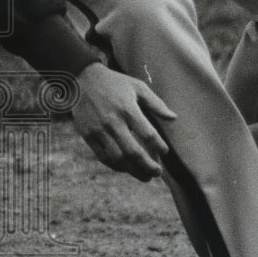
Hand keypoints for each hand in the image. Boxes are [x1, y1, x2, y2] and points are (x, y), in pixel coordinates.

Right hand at [72, 62, 175, 181]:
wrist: (83, 80)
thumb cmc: (116, 83)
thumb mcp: (138, 87)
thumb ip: (156, 104)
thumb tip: (174, 118)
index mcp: (128, 109)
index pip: (147, 133)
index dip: (158, 146)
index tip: (165, 153)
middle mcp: (113, 122)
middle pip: (132, 151)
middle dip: (147, 166)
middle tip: (157, 173)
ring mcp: (98, 130)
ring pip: (117, 158)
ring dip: (132, 171)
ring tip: (145, 176)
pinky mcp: (87, 136)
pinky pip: (103, 157)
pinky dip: (116, 166)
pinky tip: (127, 169)